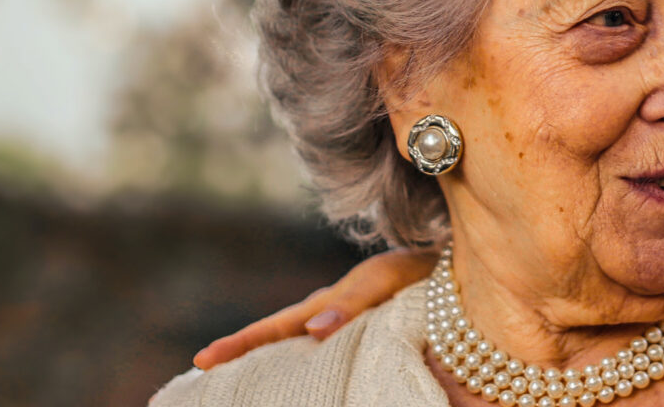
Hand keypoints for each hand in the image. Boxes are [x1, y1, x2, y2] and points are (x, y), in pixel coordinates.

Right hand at [192, 247, 436, 368]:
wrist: (460, 272)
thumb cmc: (421, 271)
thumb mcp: (386, 278)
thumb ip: (351, 301)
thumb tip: (312, 330)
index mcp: (327, 304)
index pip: (275, 328)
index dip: (239, 344)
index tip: (203, 361)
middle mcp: (330, 320)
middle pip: (277, 342)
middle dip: (241, 358)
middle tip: (203, 373)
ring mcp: (345, 332)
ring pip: (300, 354)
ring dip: (271, 369)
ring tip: (240, 388)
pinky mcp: (368, 343)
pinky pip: (331, 362)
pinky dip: (311, 375)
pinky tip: (304, 391)